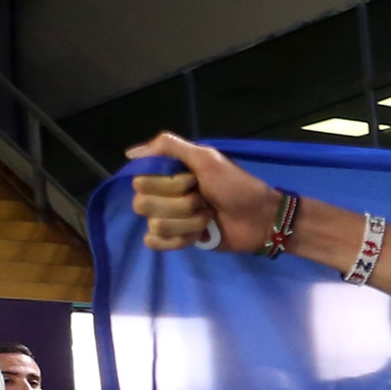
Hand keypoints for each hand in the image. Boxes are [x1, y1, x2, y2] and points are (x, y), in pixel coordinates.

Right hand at [128, 132, 277, 252]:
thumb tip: (129, 154)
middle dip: (181, 203)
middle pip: (143, 204)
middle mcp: (161, 195)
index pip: (140, 181)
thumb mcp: (207, 158)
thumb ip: (169, 147)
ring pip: (155, 224)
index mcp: (166, 174)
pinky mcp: (176, 240)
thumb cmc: (237, 186)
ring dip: (189, 221)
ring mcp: (168, 219)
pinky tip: (199, 235)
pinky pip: (155, 242)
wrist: (261, 218)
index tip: (193, 180)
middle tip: (205, 199)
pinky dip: (180, 239)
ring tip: (209, 216)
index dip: (169, 183)